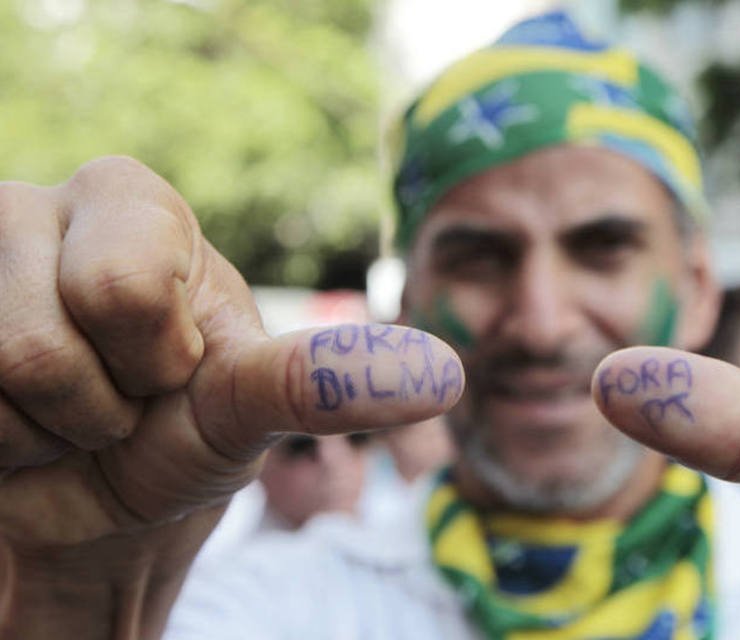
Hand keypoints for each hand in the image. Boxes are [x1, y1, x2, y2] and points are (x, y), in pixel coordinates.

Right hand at [0, 157, 462, 637]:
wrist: (98, 506)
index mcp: (133, 204)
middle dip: (99, 405)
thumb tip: (444, 372)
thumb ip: (324, 381)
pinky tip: (16, 425)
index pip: (126, 285)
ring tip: (70, 414)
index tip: (172, 366)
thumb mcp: (250, 406)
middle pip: (41, 335)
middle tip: (120, 398)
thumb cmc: (180, 433)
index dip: (157, 359)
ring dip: (44, 432)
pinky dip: (0, 447)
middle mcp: (41, 213)